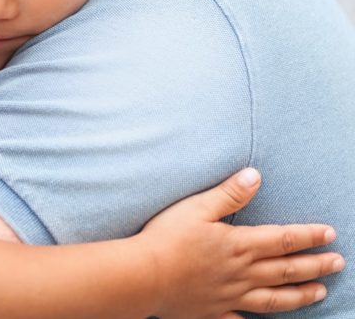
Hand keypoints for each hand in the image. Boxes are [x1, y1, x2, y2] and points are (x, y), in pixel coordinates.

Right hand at [142, 168, 343, 318]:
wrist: (144, 276)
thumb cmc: (167, 238)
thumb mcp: (196, 207)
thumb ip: (228, 194)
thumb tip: (255, 176)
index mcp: (239, 245)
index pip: (284, 239)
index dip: (308, 236)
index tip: (330, 234)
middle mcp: (242, 273)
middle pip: (287, 270)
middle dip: (315, 266)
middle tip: (337, 263)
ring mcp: (230, 296)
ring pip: (275, 299)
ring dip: (300, 295)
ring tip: (319, 292)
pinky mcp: (214, 312)